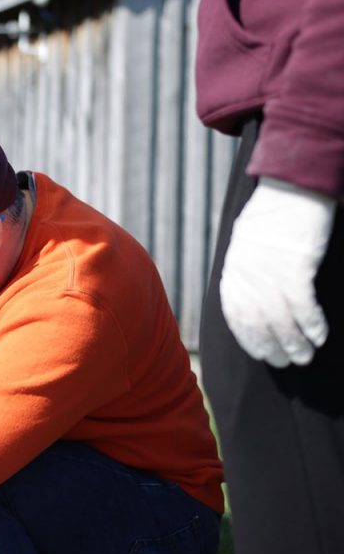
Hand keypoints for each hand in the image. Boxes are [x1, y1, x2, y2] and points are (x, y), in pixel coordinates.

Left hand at [221, 177, 335, 366]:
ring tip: (305, 356)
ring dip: (293, 342)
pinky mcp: (296, 264)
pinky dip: (310, 324)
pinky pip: (302, 304)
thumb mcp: (247, 246)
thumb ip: (245, 273)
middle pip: (257, 321)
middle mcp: (247, 274)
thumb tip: (251, 301)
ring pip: (280, 318)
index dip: (248, 338)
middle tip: (287, 363)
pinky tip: (320, 336)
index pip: (235, 314)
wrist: (290, 190)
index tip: (261, 354)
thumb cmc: (272, 219)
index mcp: (233, 270)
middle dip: (272, 346)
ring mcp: (270, 270)